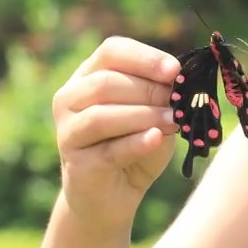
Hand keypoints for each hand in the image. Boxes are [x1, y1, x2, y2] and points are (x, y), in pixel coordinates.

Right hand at [51, 36, 180, 239]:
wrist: (112, 196)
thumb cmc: (135, 145)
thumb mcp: (154, 114)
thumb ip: (161, 97)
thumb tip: (179, 82)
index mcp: (88, 76)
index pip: (112, 51)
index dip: (144, 58)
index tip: (175, 70)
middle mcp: (69, 99)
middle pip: (106, 82)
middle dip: (148, 90)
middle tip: (178, 101)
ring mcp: (67, 132)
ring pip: (101, 115)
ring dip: (143, 115)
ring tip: (174, 121)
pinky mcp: (76, 164)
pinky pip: (108, 149)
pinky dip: (136, 142)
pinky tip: (157, 138)